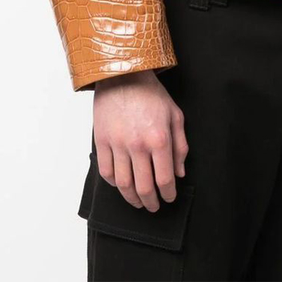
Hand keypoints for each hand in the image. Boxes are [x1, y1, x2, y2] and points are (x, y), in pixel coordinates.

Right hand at [93, 70, 187, 211]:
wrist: (123, 74)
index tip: (169, 198)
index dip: (168, 194)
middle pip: (144, 187)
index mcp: (159, 138)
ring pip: (123, 184)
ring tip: (138, 202)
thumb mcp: (175, 115)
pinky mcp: (101, 141)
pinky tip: (121, 185)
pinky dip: (113, 184)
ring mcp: (117, 144)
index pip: (164, 179)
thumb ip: (180, 146)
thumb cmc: (151, 93)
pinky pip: (106, 171)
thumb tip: (179, 172)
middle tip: (154, 207)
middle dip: (151, 202)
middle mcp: (138, 145)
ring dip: (132, 198)